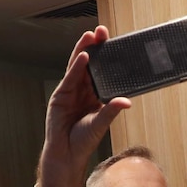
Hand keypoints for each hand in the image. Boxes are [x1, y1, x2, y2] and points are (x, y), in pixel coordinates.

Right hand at [36, 25, 131, 186]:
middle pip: (89, 64)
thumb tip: (126, 101)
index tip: (113, 42)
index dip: (105, 56)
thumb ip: (111, 110)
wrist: (67, 155)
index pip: (101, 71)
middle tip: (102, 31)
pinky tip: (83, 57)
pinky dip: (76, 67)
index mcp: (94, 95)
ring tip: (92, 37)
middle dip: (95, 47)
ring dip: (84, 51)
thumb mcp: (101, 123)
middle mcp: (82, 90)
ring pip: (77, 67)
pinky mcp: (60, 96)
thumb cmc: (83, 141)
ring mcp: (70, 92)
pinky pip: (69, 78)